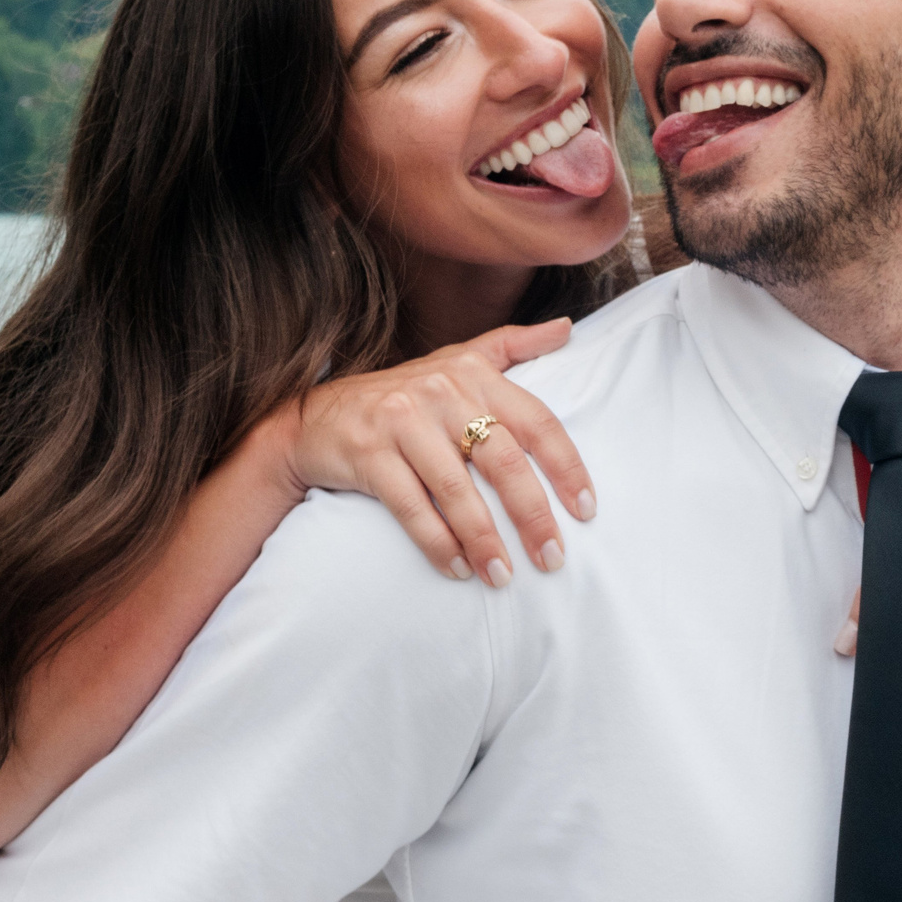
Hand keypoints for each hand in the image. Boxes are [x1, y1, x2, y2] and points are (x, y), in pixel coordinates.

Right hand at [285, 319, 591, 586]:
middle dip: (533, 515)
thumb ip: (513, 345)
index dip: (567, 467)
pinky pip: (413, 508)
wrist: (314, 418)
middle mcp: (442, 392)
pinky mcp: (369, 454)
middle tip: (553, 558)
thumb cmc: (402, 395)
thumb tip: (569, 326)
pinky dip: (439, 543)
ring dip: (486, 540)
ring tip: (504, 576)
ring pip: (458, 490)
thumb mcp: (456, 360)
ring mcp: (403, 422)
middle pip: (503, 460)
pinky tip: (459, 568)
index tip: (586, 509)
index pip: (537, 421)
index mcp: (474, 373)